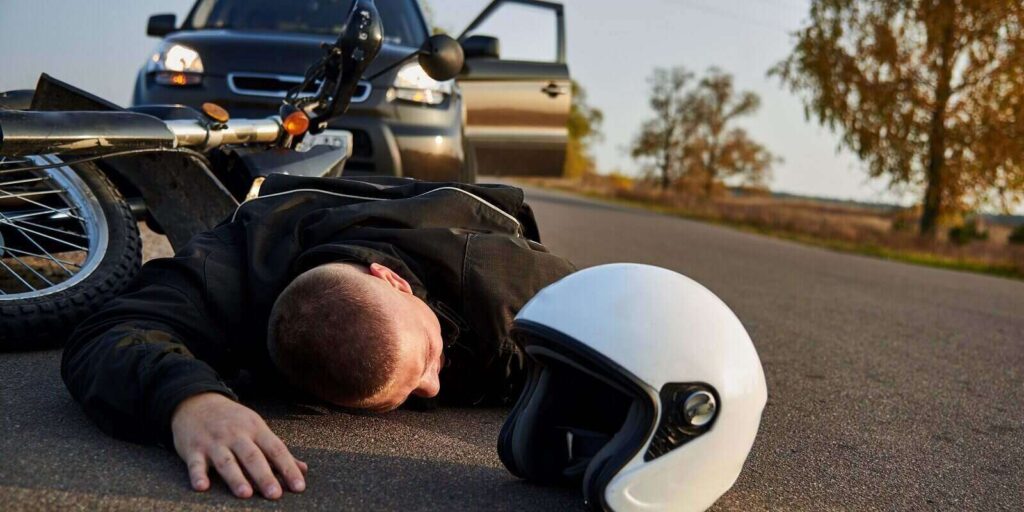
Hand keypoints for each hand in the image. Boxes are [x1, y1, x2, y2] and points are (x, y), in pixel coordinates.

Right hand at [171, 392, 307, 498]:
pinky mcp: (193, 449)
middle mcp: (236, 435)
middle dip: (264, 476)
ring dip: (236, 477)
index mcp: (256, 429)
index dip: (288, 468)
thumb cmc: (232, 421)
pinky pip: (195, 463)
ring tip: (246, 493)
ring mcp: (214, 442)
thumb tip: (303, 469)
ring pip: (227, 461)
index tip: (299, 487)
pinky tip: (202, 486)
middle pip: (252, 457)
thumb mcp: (256, 429)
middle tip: (275, 494)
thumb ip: (277, 451)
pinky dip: (198, 475)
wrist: (196, 402)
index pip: (276, 449)